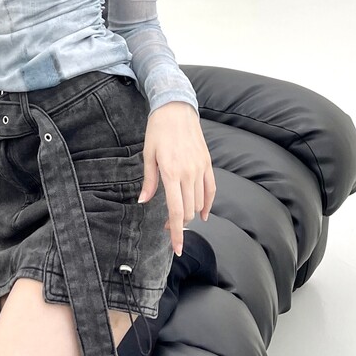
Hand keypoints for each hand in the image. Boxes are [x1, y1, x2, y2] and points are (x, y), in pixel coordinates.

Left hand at [138, 103, 215, 256]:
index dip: (177, 232)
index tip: (177, 247)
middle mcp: (188, 172)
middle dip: (179, 224)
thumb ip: (148, 180)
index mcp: (171, 172)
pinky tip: (202, 213)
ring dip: (190, 213)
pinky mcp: (207, 163)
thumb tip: (144, 201)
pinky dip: (207, 203)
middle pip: (188, 210)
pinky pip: (211, 189)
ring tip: (180, 217)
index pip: (176, 210)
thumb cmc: (158, 129)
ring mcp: (200, 168)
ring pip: (199, 202)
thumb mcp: (148, 154)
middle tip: (168, 228)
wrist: (176, 108)